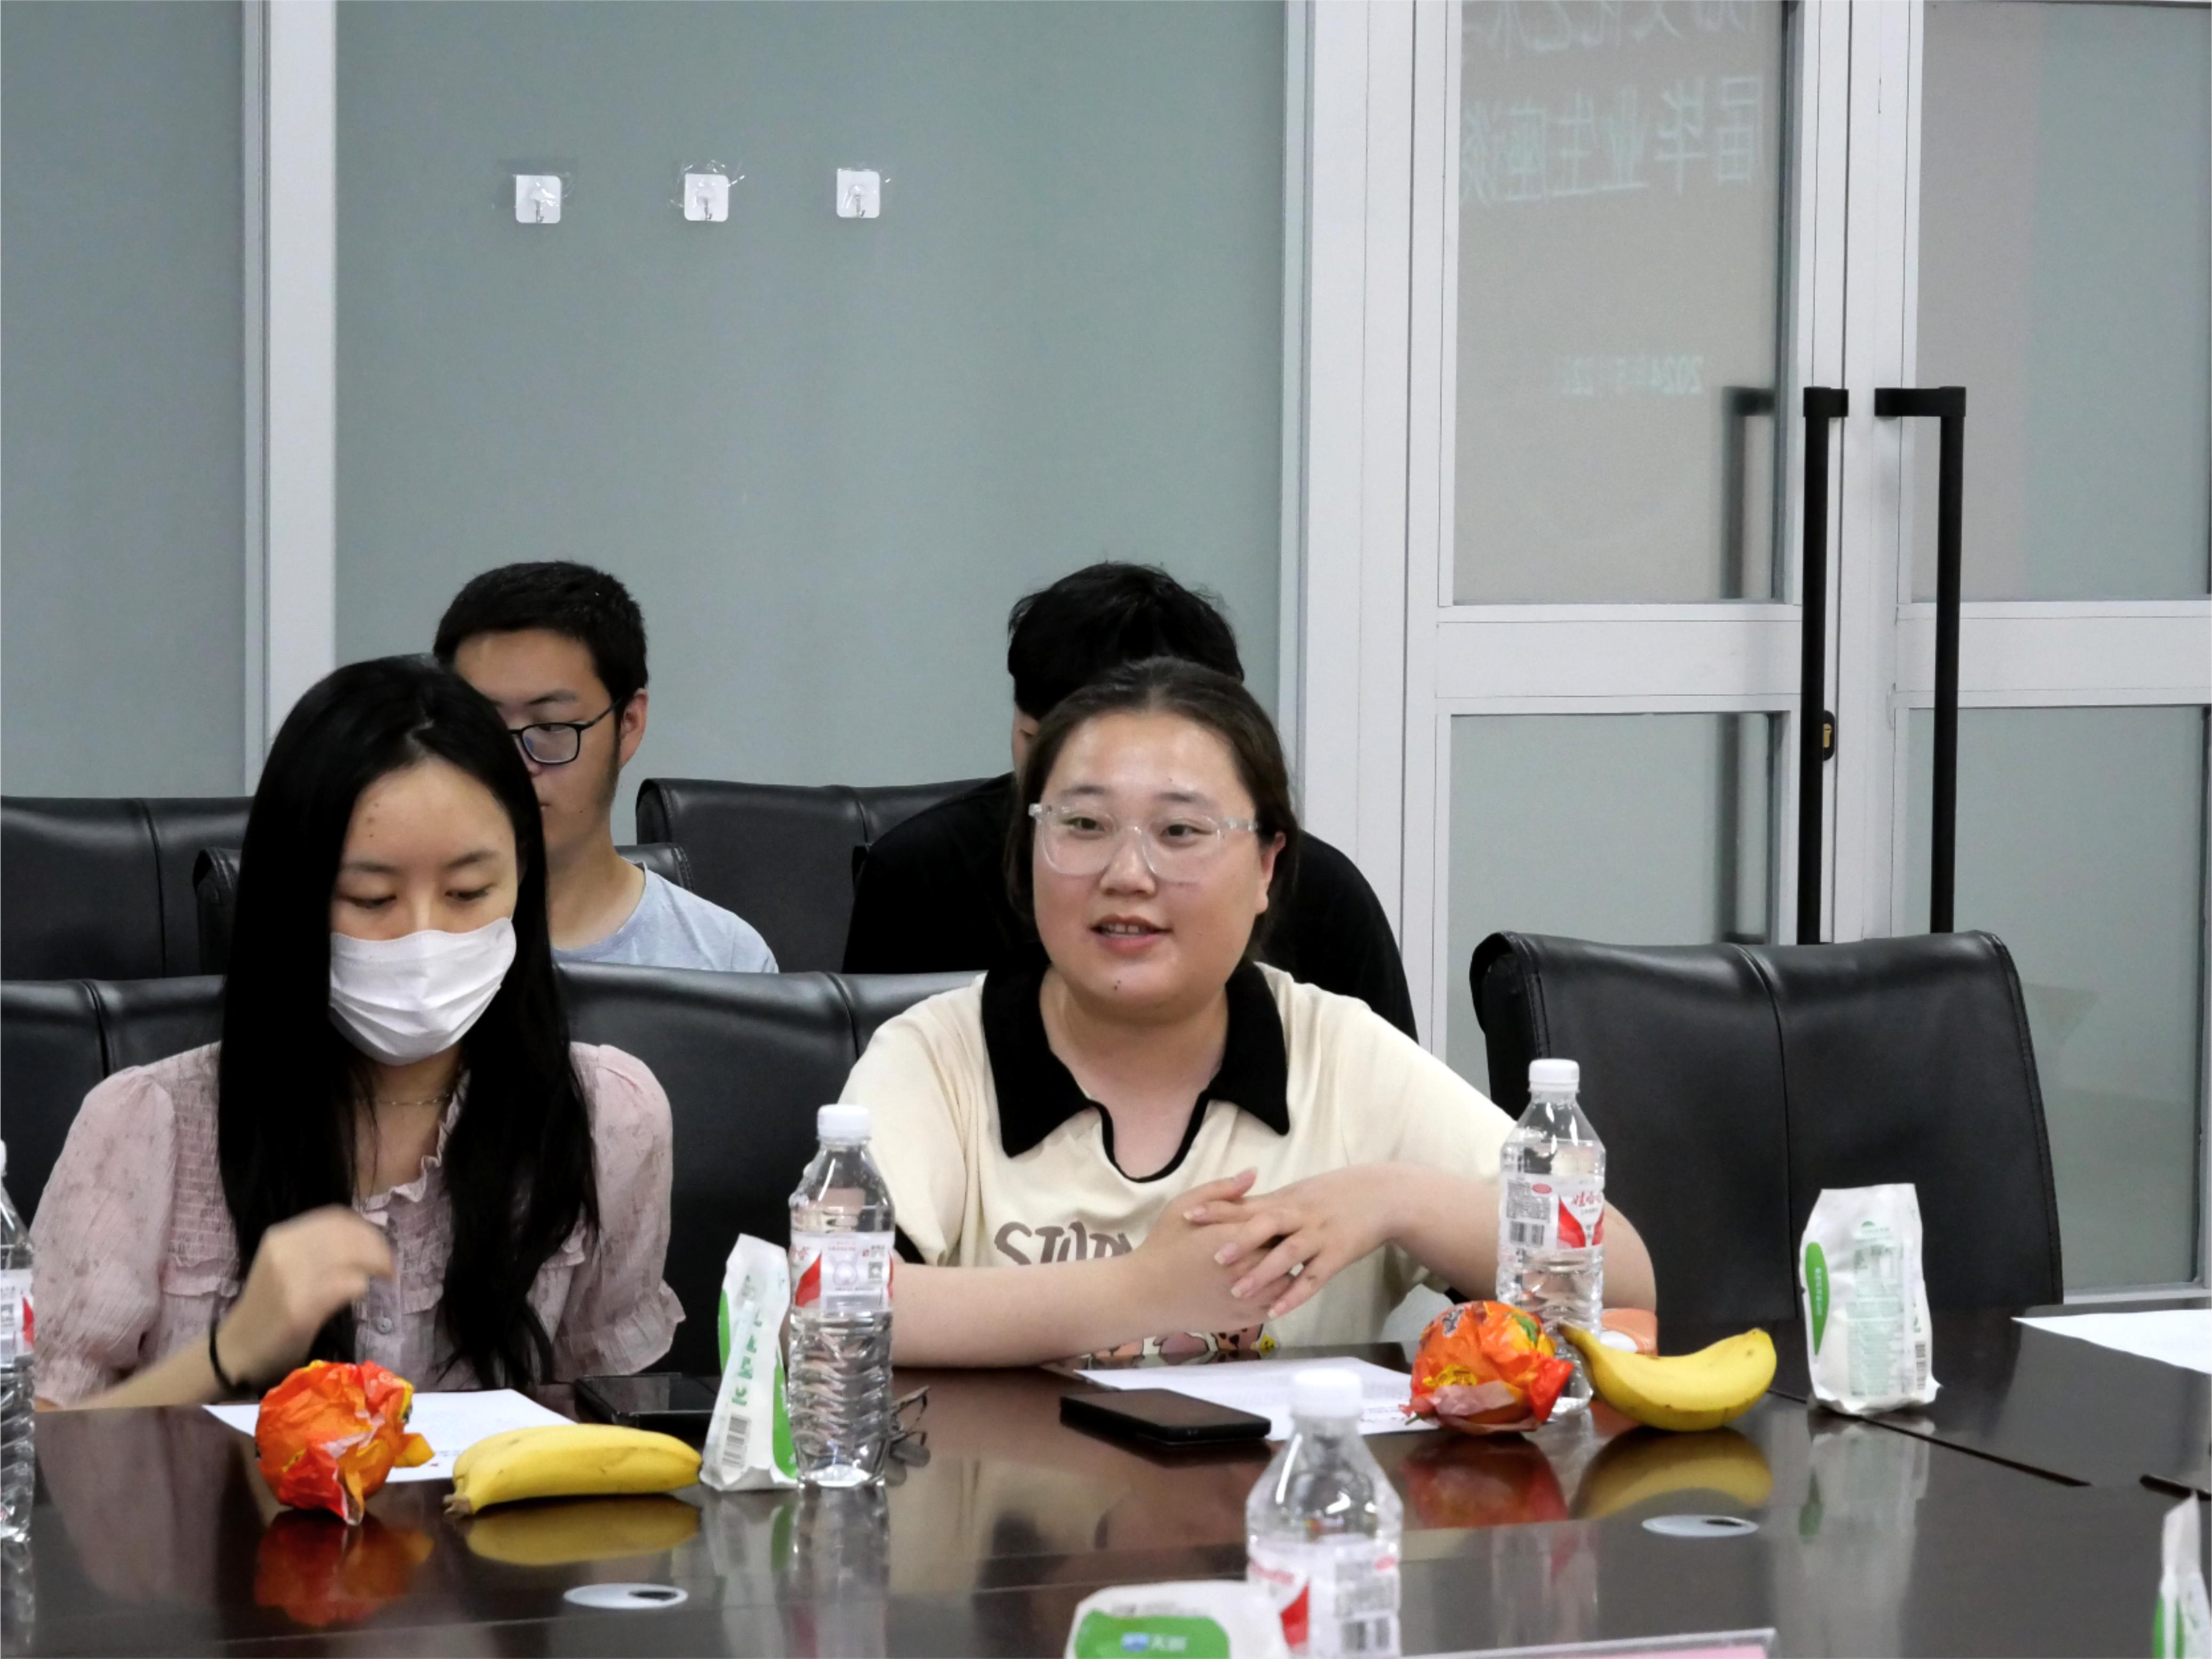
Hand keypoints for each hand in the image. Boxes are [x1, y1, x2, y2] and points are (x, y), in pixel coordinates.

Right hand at [220, 1207, 394, 1382]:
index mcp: (280, 1236)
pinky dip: (361, 1286)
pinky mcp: (299, 1307)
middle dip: (377, 1247)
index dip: (365, 1228)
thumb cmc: (268, 1308)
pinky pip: (346, 1285)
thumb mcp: (285, 1264)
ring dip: (377, 1264)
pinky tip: (361, 1293)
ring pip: (351, 1256)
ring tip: (384, 1277)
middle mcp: (284, 1251)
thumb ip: (316, 1248)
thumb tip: (365, 1240)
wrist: (237, 1349)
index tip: (380, 1243)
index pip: (335, 1217)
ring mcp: (290, 1278)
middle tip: (388, 1265)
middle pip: (348, 1235)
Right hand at [1127, 1169, 1297, 1335]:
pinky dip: (1280, 1295)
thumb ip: (1221, 1190)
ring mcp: (1249, 1297)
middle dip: (1286, 1243)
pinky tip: (1270, 1284)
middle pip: (1287, 1252)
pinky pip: (1277, 1306)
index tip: (1275, 1217)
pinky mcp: (1245, 1319)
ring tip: (1278, 1261)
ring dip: (1286, 1270)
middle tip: (1281, 1237)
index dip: (1279, 1219)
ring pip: (1289, 1281)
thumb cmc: (1162, 1246)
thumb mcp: (1183, 1207)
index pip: (1277, 1223)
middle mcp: (1248, 1269)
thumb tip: (1254, 1172)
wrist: (1146, 1295)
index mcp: (1235, 1237)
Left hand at [1185, 1165, 1400, 1320]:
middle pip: (1266, 1226)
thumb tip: (1232, 1206)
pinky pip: (1313, 1278)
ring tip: (1237, 1292)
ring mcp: (1319, 1236)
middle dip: (1239, 1242)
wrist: (1382, 1196)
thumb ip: (1267, 1204)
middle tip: (1213, 1259)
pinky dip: (1294, 1294)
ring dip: (1262, 1273)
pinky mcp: (1337, 1255)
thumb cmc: (1334, 1195)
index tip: (1188, 1216)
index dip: (1217, 1210)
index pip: (1246, 1204)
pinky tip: (1275, 1312)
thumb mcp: (1299, 1194)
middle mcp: (1299, 1215)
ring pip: (1288, 1254)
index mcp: (1286, 1200)